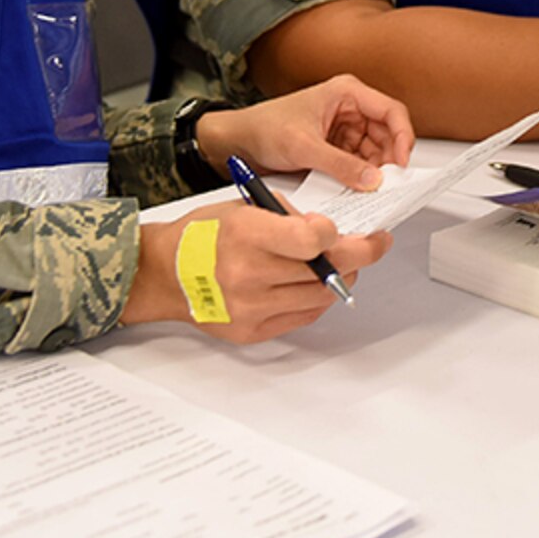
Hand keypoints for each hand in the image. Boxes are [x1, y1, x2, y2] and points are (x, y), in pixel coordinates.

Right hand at [122, 203, 392, 343]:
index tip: (342, 229)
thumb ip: (287, 216)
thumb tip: (329, 230)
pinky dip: (316, 299)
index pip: (312, 239)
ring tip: (340, 264)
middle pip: (325, 270)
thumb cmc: (201, 235)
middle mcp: (248, 274)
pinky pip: (304, 317)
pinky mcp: (253, 331)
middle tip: (374, 244)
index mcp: (245, 234)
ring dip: (339, 278)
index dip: (336, 234)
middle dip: (358, 254)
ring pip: (321, 296)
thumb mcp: (242, 206)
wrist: (163, 274)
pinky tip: (313, 284)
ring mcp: (251, 308)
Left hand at [195, 74, 413, 192]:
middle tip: (386, 183)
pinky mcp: (335, 149)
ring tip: (368, 188)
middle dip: (388, 160)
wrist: (237, 143)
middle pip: (387, 134)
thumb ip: (340, 165)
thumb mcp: (304, 146)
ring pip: (375, 153)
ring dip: (373, 171)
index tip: (402, 163)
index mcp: (346, 92)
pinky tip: (355, 188)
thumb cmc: (263, 127)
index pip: (391, 111)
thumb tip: (372, 180)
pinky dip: (360, 177)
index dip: (403, 137)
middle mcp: (349, 108)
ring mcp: (343, 129)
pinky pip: (358, 163)